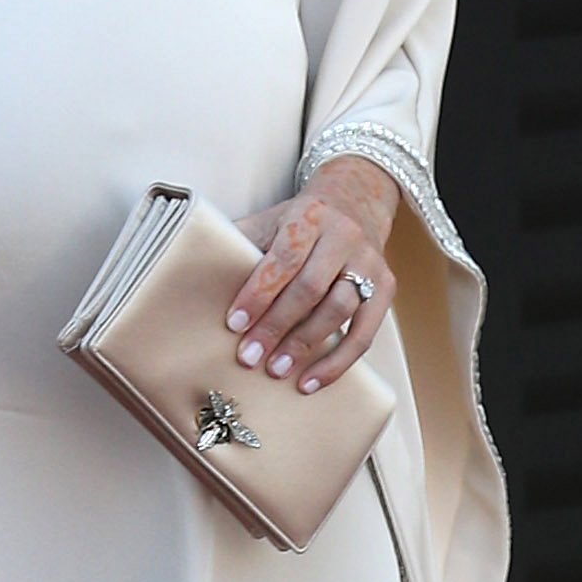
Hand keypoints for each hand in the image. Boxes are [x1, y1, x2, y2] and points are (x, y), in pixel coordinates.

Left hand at [226, 157, 399, 389]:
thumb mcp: (268, 220)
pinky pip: (365, 332)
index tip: (235, 324)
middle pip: (311, 288)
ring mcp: (369, 262)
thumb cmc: (300, 221)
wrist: (354, 200)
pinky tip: (312, 381)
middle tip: (250, 357)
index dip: (258, 293)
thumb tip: (195, 276)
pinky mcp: (386, 287)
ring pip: (340, 310)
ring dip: (306, 345)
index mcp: (309, 216)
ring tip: (277, 370)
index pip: (283, 258)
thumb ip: (240, 244)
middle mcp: (344, 236)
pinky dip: (339, 361)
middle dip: (277, 326)